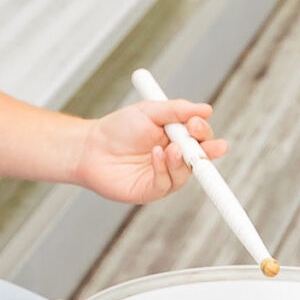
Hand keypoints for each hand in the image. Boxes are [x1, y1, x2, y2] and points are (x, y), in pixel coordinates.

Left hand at [72, 98, 226, 206]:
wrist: (89, 147)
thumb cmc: (117, 128)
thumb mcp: (149, 111)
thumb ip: (177, 110)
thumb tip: (205, 109)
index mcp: (176, 137)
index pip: (200, 138)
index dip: (204, 133)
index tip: (197, 124)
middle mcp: (174, 158)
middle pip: (201, 159)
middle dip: (208, 152)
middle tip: (209, 146)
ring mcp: (163, 175)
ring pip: (185, 173)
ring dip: (182, 160)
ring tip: (171, 147)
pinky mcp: (150, 190)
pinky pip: (166, 184)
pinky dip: (164, 168)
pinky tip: (155, 155)